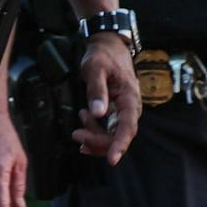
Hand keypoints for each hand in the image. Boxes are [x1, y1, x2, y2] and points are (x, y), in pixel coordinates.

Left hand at [73, 33, 139, 164]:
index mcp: (130, 99)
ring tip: (77, 131)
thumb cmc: (103, 56)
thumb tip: (97, 113)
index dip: (120, 144)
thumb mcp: (95, 68)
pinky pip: (108, 130)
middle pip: (118, 135)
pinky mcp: (116, 112)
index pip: (128, 128)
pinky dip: (95, 133)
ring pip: (112, 136)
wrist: (108, 47)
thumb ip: (96, 90)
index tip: (111, 159)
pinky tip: (83, 129)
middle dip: (98, 140)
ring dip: (95, 138)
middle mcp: (130, 109)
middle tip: (76, 135)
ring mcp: (123, 112)